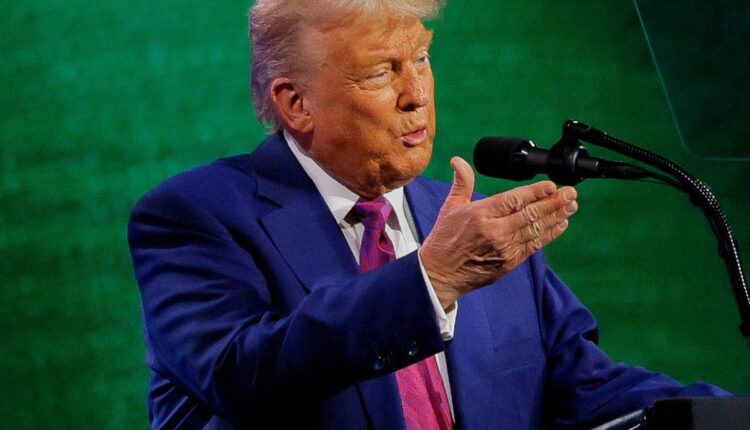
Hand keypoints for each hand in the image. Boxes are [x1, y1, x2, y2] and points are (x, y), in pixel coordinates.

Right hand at [420, 156, 577, 309]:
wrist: (441, 274)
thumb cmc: (444, 239)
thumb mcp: (450, 207)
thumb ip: (462, 182)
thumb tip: (458, 161)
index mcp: (481, 214)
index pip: (514, 200)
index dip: (535, 192)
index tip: (551, 186)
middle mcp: (495, 231)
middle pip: (531, 214)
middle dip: (554, 202)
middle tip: (571, 193)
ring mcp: (505, 248)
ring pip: (537, 229)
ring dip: (556, 217)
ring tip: (571, 206)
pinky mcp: (510, 262)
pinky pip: (534, 246)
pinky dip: (549, 235)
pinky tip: (560, 225)